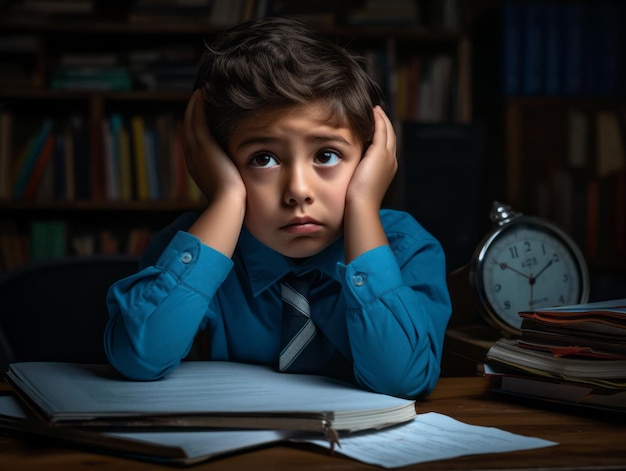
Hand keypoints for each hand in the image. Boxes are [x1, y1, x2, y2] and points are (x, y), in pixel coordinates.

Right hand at [183, 89, 245, 202]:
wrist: (228, 205)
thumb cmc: (235, 203)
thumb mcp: (230, 187)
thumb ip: (232, 178)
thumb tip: (241, 177)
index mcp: (197, 167)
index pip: (193, 141)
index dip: (195, 127)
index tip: (202, 115)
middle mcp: (192, 157)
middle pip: (188, 127)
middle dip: (192, 111)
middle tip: (199, 95)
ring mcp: (195, 150)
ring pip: (191, 120)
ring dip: (195, 104)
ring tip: (202, 89)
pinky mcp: (204, 145)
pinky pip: (198, 118)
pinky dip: (199, 104)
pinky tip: (205, 91)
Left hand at [343, 106, 397, 262]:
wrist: (360, 208)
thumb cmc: (354, 203)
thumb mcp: (357, 186)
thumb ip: (355, 176)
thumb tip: (346, 174)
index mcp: (387, 170)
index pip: (386, 147)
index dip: (382, 135)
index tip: (374, 125)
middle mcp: (391, 161)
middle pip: (390, 136)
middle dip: (384, 123)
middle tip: (377, 110)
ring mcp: (388, 157)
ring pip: (388, 130)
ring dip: (382, 118)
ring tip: (375, 108)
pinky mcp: (380, 152)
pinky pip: (381, 129)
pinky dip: (378, 119)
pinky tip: (373, 110)